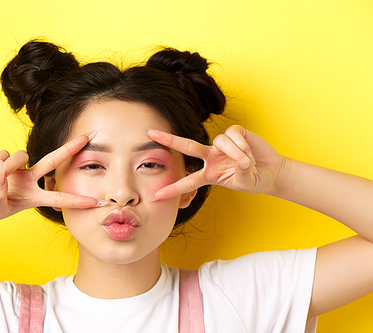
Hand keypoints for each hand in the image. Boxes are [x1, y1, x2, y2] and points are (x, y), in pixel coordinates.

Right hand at [0, 133, 100, 227]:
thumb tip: (1, 175)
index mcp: (33, 197)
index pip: (58, 198)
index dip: (75, 200)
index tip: (94, 202)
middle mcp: (29, 180)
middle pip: (53, 161)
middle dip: (70, 149)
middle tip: (88, 137)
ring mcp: (17, 169)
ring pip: (22, 156)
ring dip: (7, 166)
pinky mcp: (2, 159)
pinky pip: (3, 155)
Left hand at [148, 125, 286, 199]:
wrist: (271, 171)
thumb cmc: (254, 180)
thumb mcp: (246, 183)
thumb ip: (242, 174)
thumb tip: (242, 161)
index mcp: (209, 174)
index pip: (188, 182)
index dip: (173, 189)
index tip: (156, 196)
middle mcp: (211, 157)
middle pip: (187, 147)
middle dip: (169, 139)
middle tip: (150, 133)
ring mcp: (221, 145)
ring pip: (221, 142)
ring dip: (236, 152)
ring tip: (249, 161)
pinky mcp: (235, 133)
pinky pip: (233, 134)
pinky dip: (243, 144)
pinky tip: (250, 150)